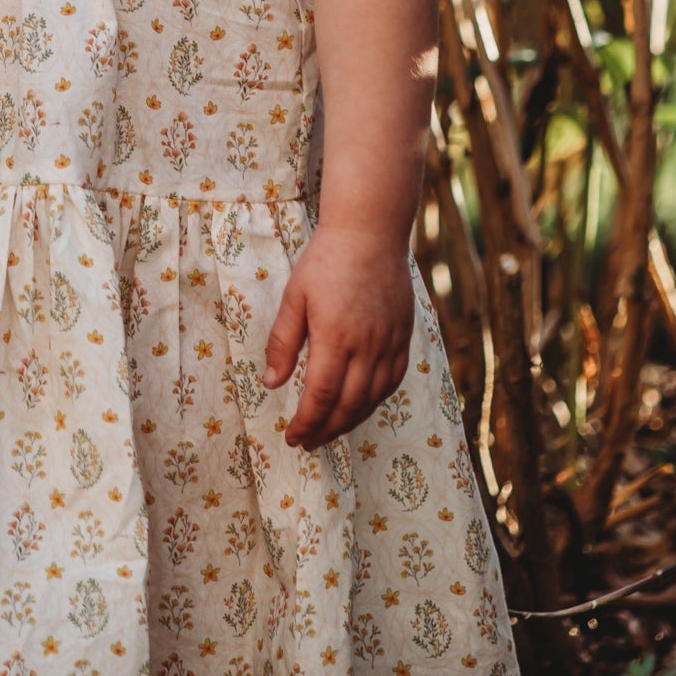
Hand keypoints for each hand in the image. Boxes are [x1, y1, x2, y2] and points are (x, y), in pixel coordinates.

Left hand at [262, 224, 415, 450]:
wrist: (370, 233)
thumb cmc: (325, 262)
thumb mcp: (293, 298)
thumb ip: (283, 343)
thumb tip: (271, 383)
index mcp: (335, 338)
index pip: (321, 396)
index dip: (307, 423)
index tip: (293, 438)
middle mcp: (367, 346)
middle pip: (348, 405)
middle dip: (326, 430)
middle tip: (307, 442)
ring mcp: (390, 343)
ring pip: (373, 398)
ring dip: (350, 421)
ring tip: (329, 431)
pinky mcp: (404, 337)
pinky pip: (393, 381)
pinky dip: (375, 401)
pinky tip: (360, 406)